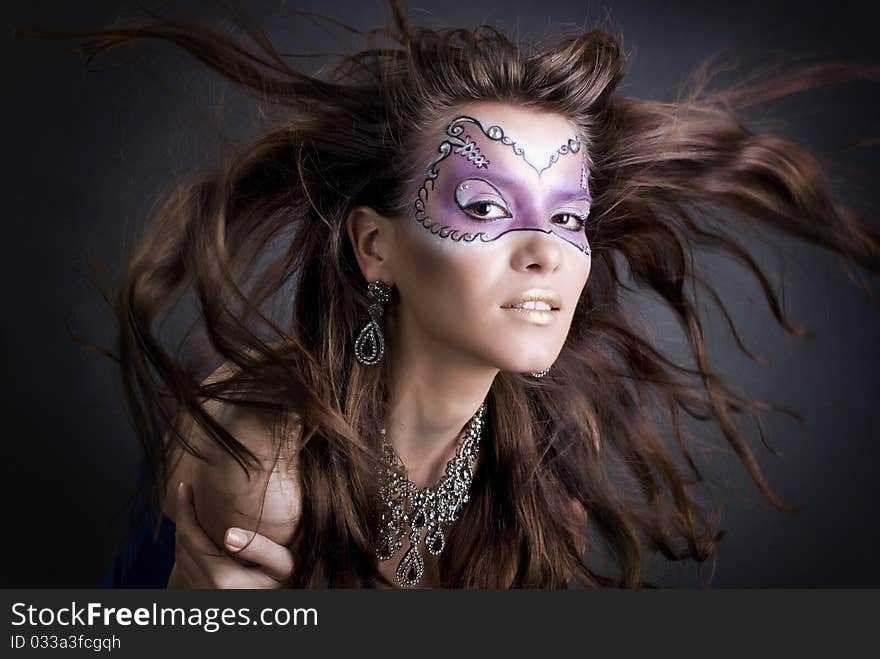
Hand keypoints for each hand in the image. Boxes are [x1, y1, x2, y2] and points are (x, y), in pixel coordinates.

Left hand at [167, 482, 294, 588]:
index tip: (186, 487)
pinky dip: (186, 548)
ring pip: (180, 559)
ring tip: (189, 508)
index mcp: (222, 578)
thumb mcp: (283, 565)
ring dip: (182, 531)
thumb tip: (229, 533)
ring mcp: (203, 596)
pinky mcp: (205, 598)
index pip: (190, 537)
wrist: (278, 611)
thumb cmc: (288, 584)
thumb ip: (261, 549)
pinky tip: (196, 533)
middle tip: (186, 491)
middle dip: (182, 516)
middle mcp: (206, 589)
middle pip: (181, 546)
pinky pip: (185, 570)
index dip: (185, 510)